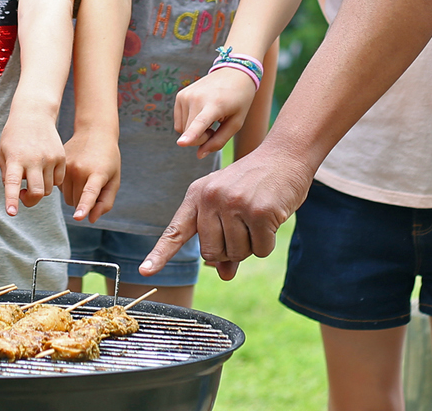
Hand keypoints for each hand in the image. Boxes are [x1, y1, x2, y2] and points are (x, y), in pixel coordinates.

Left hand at [0, 112, 65, 215]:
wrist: (34, 114)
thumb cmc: (14, 136)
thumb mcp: (4, 153)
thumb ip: (7, 175)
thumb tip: (18, 193)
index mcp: (15, 159)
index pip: (12, 183)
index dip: (12, 199)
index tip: (11, 213)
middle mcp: (34, 159)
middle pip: (37, 192)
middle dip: (30, 200)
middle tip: (23, 195)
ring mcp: (49, 158)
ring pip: (48, 189)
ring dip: (40, 189)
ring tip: (32, 177)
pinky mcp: (61, 157)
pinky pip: (58, 181)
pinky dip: (51, 182)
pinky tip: (43, 171)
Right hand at [63, 131, 120, 223]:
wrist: (95, 132)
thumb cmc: (109, 160)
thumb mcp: (114, 180)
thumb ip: (105, 202)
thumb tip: (91, 219)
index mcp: (97, 173)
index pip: (89, 193)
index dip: (84, 206)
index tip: (78, 218)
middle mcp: (79, 169)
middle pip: (75, 202)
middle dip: (83, 202)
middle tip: (93, 185)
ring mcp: (67, 166)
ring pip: (66, 197)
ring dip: (75, 195)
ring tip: (85, 178)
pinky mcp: (59, 164)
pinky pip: (60, 188)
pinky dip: (67, 187)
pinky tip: (76, 173)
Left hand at [141, 142, 310, 280]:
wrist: (286, 156)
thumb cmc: (255, 183)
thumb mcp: (231, 206)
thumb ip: (223, 239)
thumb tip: (224, 275)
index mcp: (197, 195)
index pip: (175, 231)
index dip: (160, 254)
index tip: (145, 271)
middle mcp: (211, 198)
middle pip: (212, 253)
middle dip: (230, 250)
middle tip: (244, 226)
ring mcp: (234, 204)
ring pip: (237, 254)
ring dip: (251, 245)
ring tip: (258, 217)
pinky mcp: (259, 212)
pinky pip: (260, 249)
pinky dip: (267, 242)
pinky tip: (272, 218)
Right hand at [173, 68, 256, 154]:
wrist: (234, 72)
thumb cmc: (239, 100)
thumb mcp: (236, 123)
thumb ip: (219, 141)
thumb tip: (199, 155)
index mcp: (215, 104)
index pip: (200, 122)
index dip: (191, 135)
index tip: (181, 143)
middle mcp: (196, 98)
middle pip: (191, 134)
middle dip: (202, 138)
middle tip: (217, 126)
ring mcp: (185, 95)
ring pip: (183, 130)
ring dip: (195, 131)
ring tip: (210, 118)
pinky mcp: (180, 95)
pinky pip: (179, 123)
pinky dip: (189, 124)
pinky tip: (201, 114)